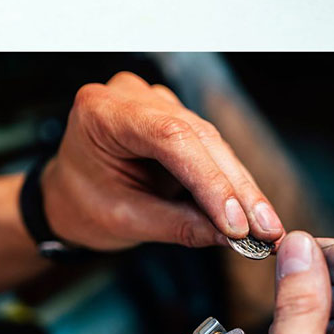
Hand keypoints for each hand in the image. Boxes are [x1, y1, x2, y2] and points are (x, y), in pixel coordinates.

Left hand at [41, 72, 283, 250]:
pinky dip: (231, 181)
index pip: (170, 138)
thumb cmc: (81, 203)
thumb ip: (179, 225)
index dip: (210, 180)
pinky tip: (252, 209)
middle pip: (199, 139)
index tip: (237, 222)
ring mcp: (157, 102)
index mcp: (103, 113)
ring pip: (213, 144)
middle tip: (267, 228)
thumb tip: (232, 236)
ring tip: (266, 225)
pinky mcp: (177, 116)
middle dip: (236, 189)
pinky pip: (212, 148)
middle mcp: (133, 97)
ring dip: (241, 187)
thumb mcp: (123, 221)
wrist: (66, 196)